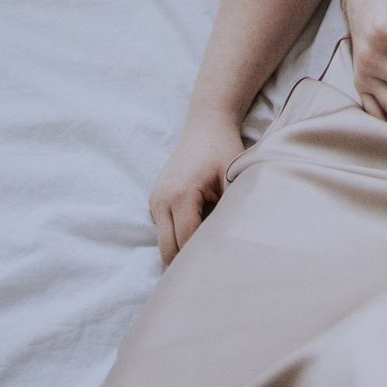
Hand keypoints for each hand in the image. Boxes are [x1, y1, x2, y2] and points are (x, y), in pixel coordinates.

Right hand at [150, 111, 245, 265]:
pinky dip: (177, 235)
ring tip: (206, 241)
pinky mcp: (154, 201)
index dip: (204, 254)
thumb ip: (229, 208)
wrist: (205, 125)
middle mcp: (161, 200)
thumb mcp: (233, 177)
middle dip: (188, 259)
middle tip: (212, 261)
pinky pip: (164, 230)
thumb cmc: (223, 150)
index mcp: (180, 195)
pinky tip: (198, 225)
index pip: (187, 241)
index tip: (221, 260)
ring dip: (182, 247)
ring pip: (164, 243)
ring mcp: (154, 201)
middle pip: (169, 250)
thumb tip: (232, 240)